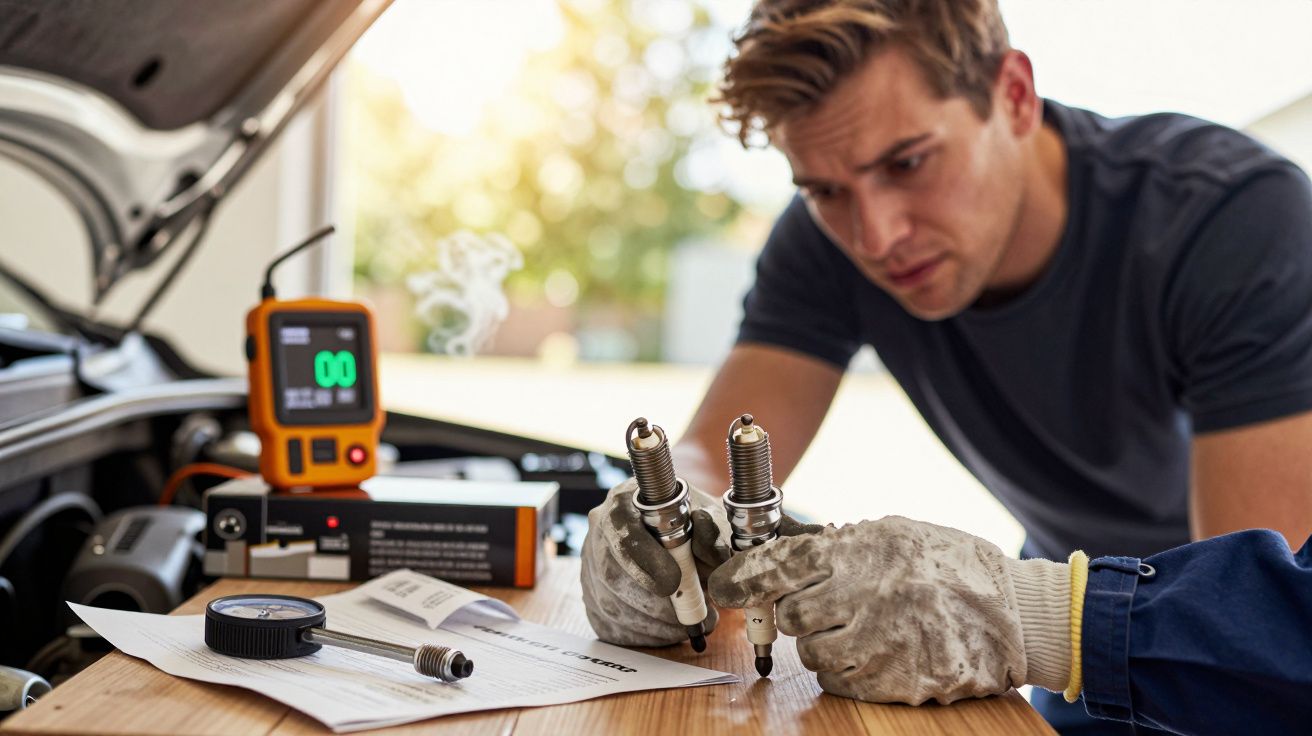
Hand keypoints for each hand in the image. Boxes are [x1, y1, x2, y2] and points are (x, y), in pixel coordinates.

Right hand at [580, 478, 731, 645]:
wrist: (680, 539)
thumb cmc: (694, 527)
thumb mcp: (710, 522)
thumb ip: (712, 532)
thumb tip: (705, 539)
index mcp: (625, 502)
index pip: (624, 534)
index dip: (646, 561)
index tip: (673, 585)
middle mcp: (598, 529)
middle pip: (613, 575)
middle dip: (652, 605)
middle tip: (686, 620)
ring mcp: (589, 561)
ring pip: (609, 603)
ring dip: (649, 624)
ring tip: (682, 628)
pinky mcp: (590, 591)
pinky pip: (605, 622)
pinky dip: (637, 634)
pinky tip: (663, 632)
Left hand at [708, 516, 1072, 703]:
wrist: (1018, 611)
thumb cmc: (951, 566)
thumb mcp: (895, 534)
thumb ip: (842, 547)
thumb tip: (783, 562)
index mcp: (864, 549)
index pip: (783, 562)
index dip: (745, 577)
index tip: (724, 588)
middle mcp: (867, 593)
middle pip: (793, 615)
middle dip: (800, 614)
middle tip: (824, 609)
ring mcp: (881, 640)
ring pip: (812, 654)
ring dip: (823, 645)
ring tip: (858, 630)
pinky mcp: (895, 680)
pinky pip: (840, 682)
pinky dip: (845, 672)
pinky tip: (873, 654)